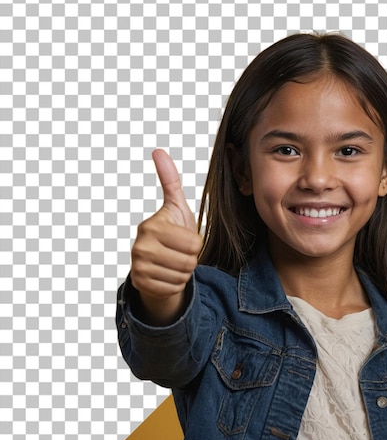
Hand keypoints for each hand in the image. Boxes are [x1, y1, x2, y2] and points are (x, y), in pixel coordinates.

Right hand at [130, 149, 203, 323]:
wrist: (156, 264)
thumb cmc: (171, 233)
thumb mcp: (175, 207)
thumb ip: (170, 181)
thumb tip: (158, 151)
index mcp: (151, 226)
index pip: (193, 243)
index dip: (195, 244)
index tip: (183, 240)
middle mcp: (141, 246)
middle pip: (189, 260)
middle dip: (191, 259)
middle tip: (179, 253)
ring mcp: (138, 266)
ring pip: (182, 275)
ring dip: (183, 272)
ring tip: (173, 263)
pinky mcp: (141, 284)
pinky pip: (173, 287)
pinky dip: (175, 284)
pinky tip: (166, 275)